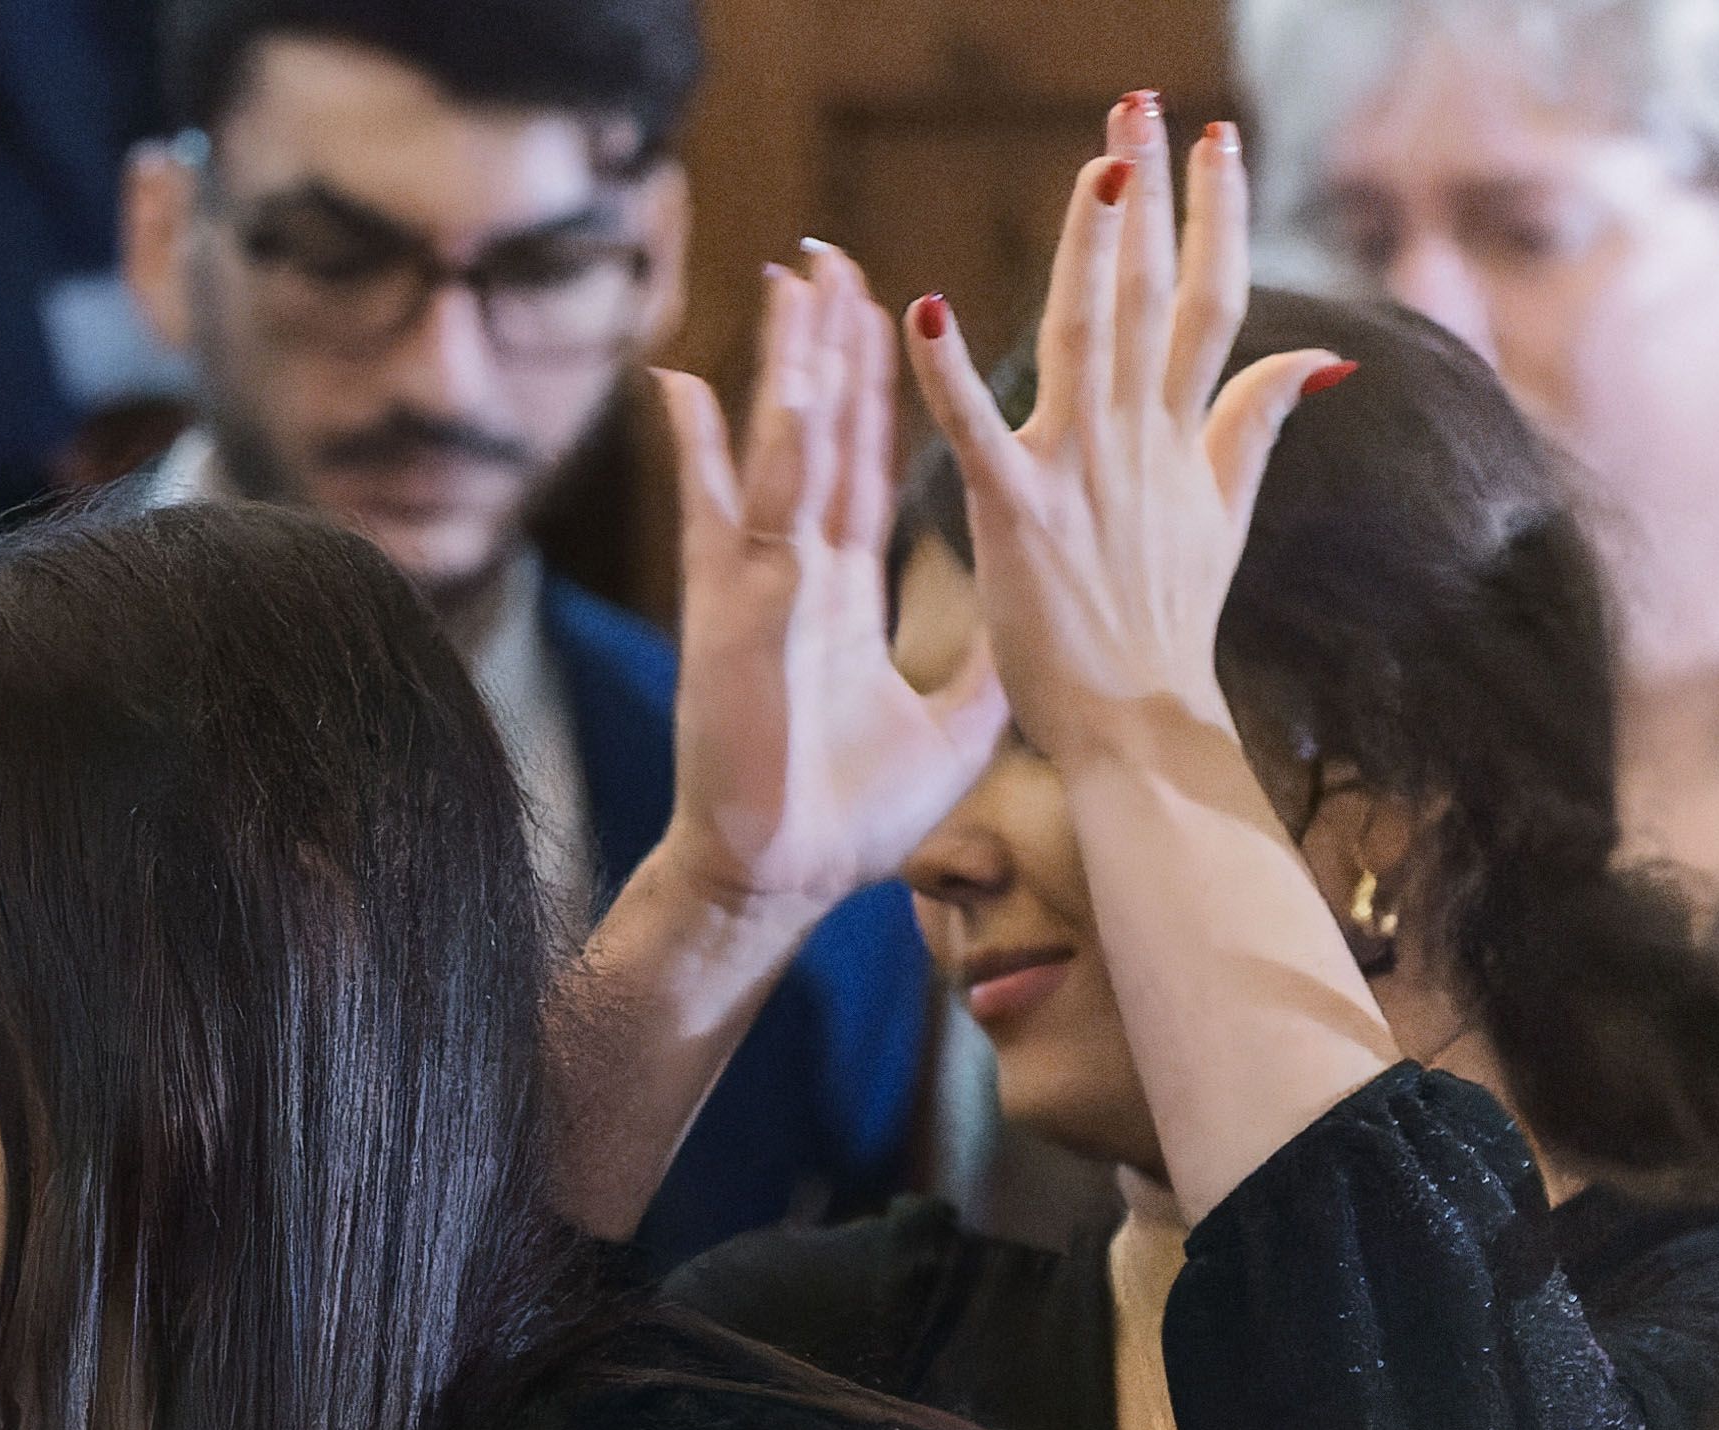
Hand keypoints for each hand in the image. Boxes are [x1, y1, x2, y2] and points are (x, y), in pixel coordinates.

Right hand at [649, 243, 1002, 919]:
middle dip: (826, 349)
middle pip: (819, 439)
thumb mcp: (953, 726)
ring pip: (779, 456)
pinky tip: (684, 385)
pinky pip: (724, 519)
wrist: (784, 879)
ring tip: (800, 288)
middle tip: (831, 261)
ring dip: (789, 371)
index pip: (861, 470)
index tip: (879, 313)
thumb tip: (1035, 629)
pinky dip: (704, 453)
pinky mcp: (728, 617)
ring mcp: (755, 589)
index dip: (872, 393)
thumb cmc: (851, 819)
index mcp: (839, 594)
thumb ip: (987, 664)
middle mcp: (793, 575)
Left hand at [903, 99, 1346, 776]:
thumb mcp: (1223, 517)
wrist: (1138, 726)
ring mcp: (1079, 473)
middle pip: (1153, 294)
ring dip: (1089, 250)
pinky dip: (949, 374)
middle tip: (1143, 104)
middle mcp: (1137, 439)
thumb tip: (1319, 360)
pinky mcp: (1015, 515)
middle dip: (1152, 196)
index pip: (1212, 299)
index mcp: (1181, 435)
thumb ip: (1253, 427)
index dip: (1217, 216)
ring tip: (1096, 165)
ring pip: (1087, 338)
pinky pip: (975, 431)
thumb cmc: (1167, 629)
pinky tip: (925, 310)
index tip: (1216, 139)